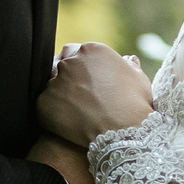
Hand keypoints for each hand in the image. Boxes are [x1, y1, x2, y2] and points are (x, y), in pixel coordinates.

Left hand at [38, 42, 154, 144]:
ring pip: (51, 85)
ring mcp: (55, 81)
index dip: (79, 67)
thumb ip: (130, 66)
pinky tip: (68, 122)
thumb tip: (129, 60)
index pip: (75, 52)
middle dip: (66, 77)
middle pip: (60, 64)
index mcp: (91, 50)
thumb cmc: (135, 105)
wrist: (125, 132)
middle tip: (78, 95)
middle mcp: (70, 62)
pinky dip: (52, 113)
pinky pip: (44, 105)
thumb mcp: (139, 80)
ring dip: (59, 94)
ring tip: (75, 111)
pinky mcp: (44, 103)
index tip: (86, 81)